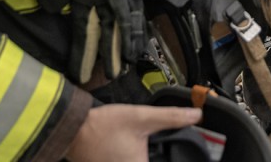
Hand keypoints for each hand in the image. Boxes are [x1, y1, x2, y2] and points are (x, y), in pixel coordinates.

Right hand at [66, 103, 201, 160]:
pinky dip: (139, 158)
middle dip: (164, 157)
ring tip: (154, 148)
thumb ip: (171, 117)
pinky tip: (139, 151)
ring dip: (153, 157)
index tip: (185, 155)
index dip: (176, 160)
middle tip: (169, 149)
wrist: (74, 130)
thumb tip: (197, 114)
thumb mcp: (141, 117)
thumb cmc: (104, 125)